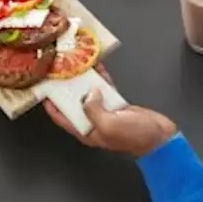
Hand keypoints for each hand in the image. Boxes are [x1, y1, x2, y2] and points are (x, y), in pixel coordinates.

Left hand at [44, 78, 177, 158]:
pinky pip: (104, 88)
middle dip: (66, 88)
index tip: (43, 89)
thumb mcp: (109, 125)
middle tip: (59, 70)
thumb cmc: (134, 137)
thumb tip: (88, 94)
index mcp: (87, 131)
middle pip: (73, 103)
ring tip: (76, 63)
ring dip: (83, 79)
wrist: (159, 137)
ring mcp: (105, 111)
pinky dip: (100, 77)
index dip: (51, 105)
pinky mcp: (117, 103)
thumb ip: (93, 110)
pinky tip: (96, 65)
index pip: (62, 118)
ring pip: (89, 93)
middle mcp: (92, 121)